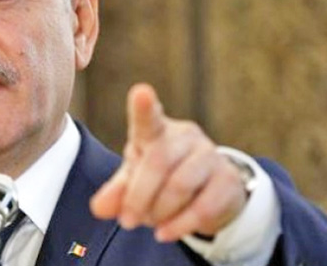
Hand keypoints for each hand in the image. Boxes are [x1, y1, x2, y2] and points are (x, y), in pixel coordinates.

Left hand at [90, 83, 246, 241]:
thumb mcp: (135, 181)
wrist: (209, 191)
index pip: (148, 117)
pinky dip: (181, 225)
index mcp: (156, 131)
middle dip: (139, 196)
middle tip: (127, 221)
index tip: (141, 92)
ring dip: (160, 211)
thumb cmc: (162, 178)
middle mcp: (184, 136)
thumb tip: (99, 208)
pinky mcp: (228, 179)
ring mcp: (209, 154)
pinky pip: (204, 205)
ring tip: (151, 224)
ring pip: (181, 184)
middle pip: (158, 161)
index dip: (144, 106)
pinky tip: (166, 234)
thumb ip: (117, 192)